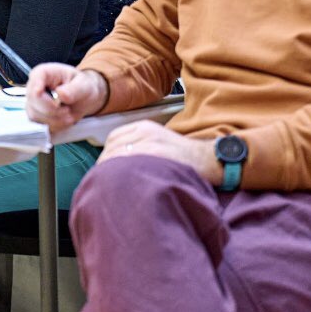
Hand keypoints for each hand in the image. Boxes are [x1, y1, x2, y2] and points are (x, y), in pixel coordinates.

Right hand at [25, 64, 107, 132]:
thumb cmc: (81, 86)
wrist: (83, 98)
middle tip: (68, 111)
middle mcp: (34, 86)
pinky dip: (54, 126)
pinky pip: (39, 125)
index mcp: (43, 73)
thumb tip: (61, 94)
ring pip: (35, 116)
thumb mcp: (83, 85)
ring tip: (69, 116)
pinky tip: (64, 121)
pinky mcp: (36, 114)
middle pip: (34, 103)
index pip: (35, 83)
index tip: (53, 101)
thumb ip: (73, 89)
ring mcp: (33, 102)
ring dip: (54, 120)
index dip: (41, 94)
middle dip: (53, 111)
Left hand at [98, 121, 220, 183]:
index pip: (113, 137)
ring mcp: (150, 141)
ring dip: (111, 169)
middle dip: (105, 163)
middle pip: (113, 146)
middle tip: (102, 179)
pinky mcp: (156, 153)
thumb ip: (138, 146)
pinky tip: (122, 182)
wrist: (208, 159)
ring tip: (109, 184)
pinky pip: (131, 161)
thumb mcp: (158, 141)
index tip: (102, 167)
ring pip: (119, 154)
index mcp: (143, 127)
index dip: (105, 154)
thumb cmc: (183, 156)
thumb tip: (116, 162)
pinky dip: (122, 171)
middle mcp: (144, 131)